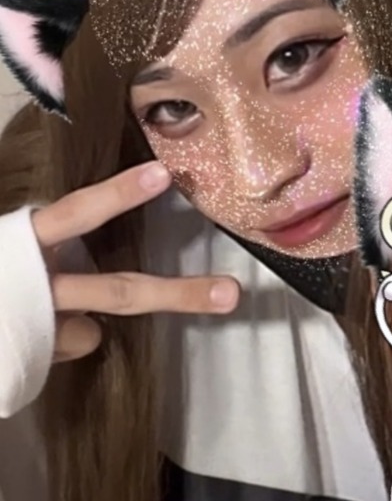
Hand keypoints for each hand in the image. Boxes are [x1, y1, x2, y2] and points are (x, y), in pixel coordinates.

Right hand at [30, 161, 240, 362]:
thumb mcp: (7, 247)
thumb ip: (43, 247)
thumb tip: (94, 324)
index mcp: (20, 241)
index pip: (76, 213)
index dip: (118, 195)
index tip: (163, 175)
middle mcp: (31, 284)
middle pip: (115, 291)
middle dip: (176, 295)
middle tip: (231, 294)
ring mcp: (28, 324)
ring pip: (89, 328)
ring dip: (126, 316)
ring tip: (199, 299)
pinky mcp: (21, 354)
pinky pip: (61, 342)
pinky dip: (59, 336)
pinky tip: (30, 328)